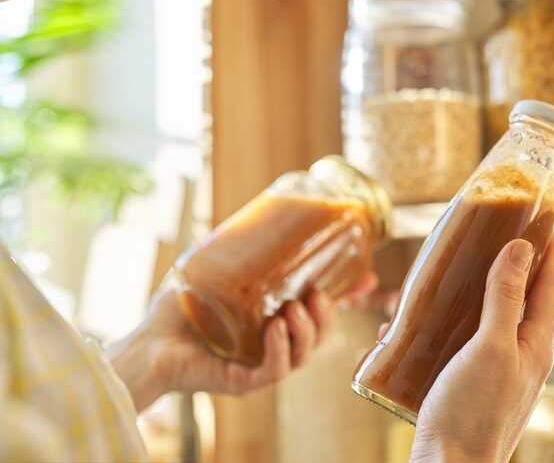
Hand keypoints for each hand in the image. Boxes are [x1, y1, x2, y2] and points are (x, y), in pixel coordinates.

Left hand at [108, 272, 377, 411]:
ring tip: (294, 308)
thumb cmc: (177, 308)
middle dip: (328, 316)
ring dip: (307, 331)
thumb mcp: (213, 270)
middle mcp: (272, 345)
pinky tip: (276, 328)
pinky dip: (280, 349)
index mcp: (274, 321)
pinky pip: (274, 371)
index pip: (318, 312)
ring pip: (302, 355)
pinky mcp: (242, 381)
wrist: (146, 341)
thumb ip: (236, 247)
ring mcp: (259, 365)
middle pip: (318, 336)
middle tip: (316, 294)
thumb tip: (259, 211)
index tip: (368, 278)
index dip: (346, 298)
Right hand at [408, 235, 553, 462]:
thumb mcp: (491, 346)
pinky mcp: (470, 383)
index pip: (550, 286)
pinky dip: (451, 323)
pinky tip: (425, 320)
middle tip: (495, 235)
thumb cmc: (472, 412)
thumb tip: (521, 249)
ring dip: (478, 293)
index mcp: (535, 345)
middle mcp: (521, 356)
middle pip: (522, 300)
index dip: (550, 251)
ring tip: (457, 271)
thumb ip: (505, 298)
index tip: (544, 221)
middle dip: (512, 266)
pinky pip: (466, 342)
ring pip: (491, 320)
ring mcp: (496, 371)